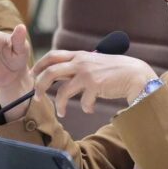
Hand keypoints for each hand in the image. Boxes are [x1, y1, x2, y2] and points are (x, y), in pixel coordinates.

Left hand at [33, 51, 157, 116]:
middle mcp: (80, 62)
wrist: (134, 74)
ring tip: (61, 113)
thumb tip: (60, 74)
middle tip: (37, 97)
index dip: (39, 65)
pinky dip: (85, 108)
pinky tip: (90, 109)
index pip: (52, 56)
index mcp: (78, 55)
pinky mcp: (95, 85)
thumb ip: (77, 66)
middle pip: (50, 72)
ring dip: (59, 104)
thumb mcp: (93, 63)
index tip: (33, 75)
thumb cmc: (114, 71)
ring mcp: (87, 74)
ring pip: (62, 91)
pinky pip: (82, 102)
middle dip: (40, 86)